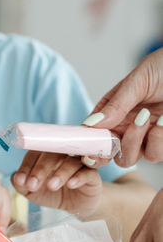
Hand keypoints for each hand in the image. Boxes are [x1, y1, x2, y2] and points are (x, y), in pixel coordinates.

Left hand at [11, 151, 101, 215]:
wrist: (76, 207)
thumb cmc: (53, 194)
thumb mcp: (33, 193)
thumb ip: (21, 185)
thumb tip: (14, 178)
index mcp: (45, 155)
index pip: (34, 154)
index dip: (26, 166)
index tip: (20, 181)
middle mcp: (62, 155)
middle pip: (51, 154)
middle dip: (39, 170)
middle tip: (32, 185)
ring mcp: (78, 163)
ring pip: (70, 161)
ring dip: (59, 173)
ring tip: (51, 187)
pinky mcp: (92, 174)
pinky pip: (88, 172)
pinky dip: (78, 177)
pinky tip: (71, 184)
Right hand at [83, 47, 162, 166]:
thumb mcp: (136, 82)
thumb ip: (115, 105)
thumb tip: (90, 124)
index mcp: (111, 113)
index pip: (92, 134)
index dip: (87, 145)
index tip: (87, 149)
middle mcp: (125, 128)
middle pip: (108, 153)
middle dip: (107, 152)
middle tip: (115, 138)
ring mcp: (144, 137)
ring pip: (129, 158)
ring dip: (135, 140)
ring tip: (147, 116)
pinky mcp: (162, 141)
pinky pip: (153, 155)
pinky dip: (157, 139)